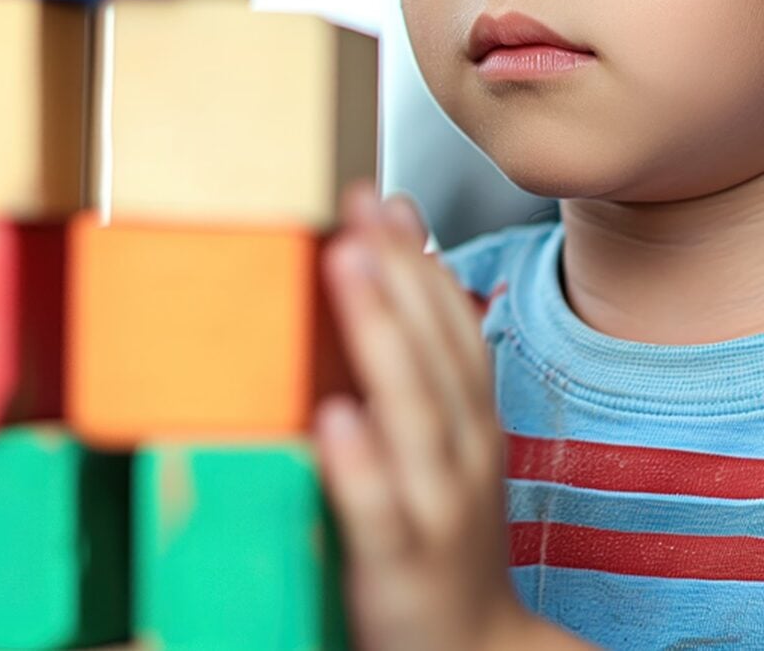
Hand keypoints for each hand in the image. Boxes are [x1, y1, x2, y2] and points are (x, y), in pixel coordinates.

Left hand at [317, 183, 575, 649]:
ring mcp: (436, 506)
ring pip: (414, 412)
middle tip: (356, 210)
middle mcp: (461, 453)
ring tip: (349, 267)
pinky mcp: (401, 561)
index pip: (450, 324)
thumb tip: (384, 281)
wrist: (469, 646)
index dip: (419, 260)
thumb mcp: (444, 443)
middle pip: (435, 351)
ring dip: (384, 334)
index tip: (380, 200)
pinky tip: (336, 418)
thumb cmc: (445, 531)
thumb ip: (420, 369)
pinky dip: (364, 463)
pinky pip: (381, 509)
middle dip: (398, 273)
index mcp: (468, 421)